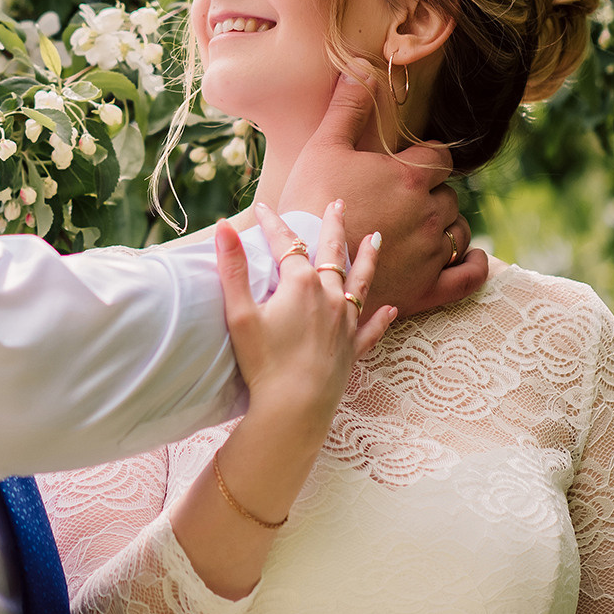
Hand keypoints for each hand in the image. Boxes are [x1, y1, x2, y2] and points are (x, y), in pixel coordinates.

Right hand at [214, 203, 396, 431]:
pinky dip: (381, 317)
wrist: (294, 409)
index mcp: (301, 284)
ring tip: (376, 238)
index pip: (286, 244)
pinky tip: (391, 309)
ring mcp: (345, 323)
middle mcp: (329, 297)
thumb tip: (222, 227)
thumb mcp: (240, 313)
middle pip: (332, 253)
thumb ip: (233, 268)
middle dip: (333, 226)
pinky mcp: (352, 349)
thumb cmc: (264, 362)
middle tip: (337, 204)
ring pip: (361, 281)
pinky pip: (370, 327)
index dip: (272, 224)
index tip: (262, 207)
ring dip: (367, 257)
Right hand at [273, 74, 488, 316]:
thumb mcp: (323, 146)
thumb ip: (348, 106)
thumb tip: (361, 66)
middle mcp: (429, 214)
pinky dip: (475, 264)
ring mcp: (431, 254)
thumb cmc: (309, 200)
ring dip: (446, 225)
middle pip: (448, 195)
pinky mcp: (428, 289)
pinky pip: (468, 276)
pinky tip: (472, 255)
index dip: (428, 158)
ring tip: (424, 225)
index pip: (440, 157)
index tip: (412, 163)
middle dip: (431, 193)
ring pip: (457, 231)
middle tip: (403, 198)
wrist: (300, 264)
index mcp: (410, 177)